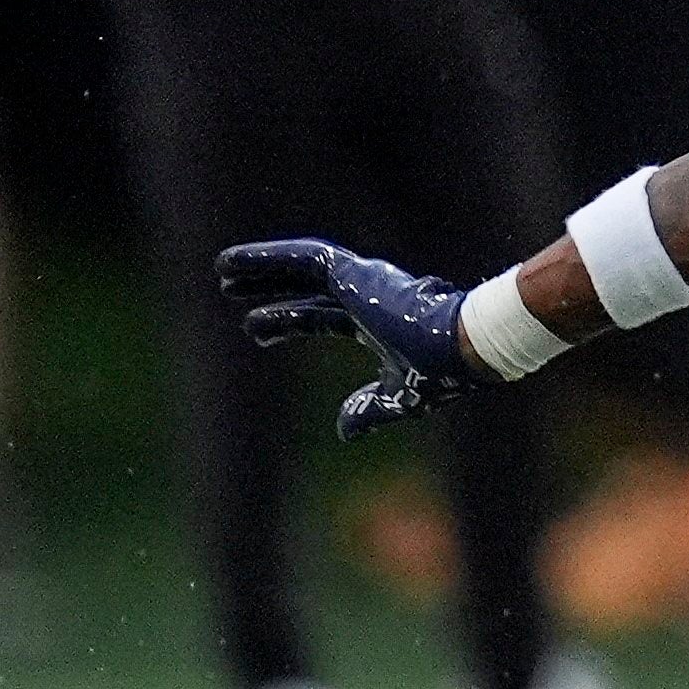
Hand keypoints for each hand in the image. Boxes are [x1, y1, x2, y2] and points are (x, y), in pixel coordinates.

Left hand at [216, 236, 482, 438]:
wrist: (465, 346)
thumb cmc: (442, 372)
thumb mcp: (398, 397)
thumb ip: (369, 409)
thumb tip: (343, 430)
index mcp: (376, 324)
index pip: (324, 317)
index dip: (289, 321)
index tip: (257, 329)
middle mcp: (367, 297)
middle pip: (307, 290)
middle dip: (271, 289)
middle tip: (231, 290)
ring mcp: (362, 281)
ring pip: (300, 268)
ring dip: (260, 268)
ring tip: (223, 268)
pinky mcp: (355, 273)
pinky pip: (303, 259)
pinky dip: (266, 258)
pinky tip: (235, 262)